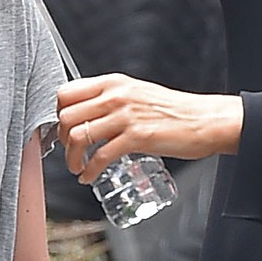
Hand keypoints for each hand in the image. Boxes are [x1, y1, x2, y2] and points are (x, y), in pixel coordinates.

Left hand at [58, 75, 242, 171]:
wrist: (204, 120)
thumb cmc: (174, 111)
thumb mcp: (137, 94)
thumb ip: (112, 100)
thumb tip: (90, 116)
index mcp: (113, 83)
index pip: (66, 93)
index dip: (57, 115)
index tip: (63, 130)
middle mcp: (116, 96)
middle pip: (67, 116)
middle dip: (62, 140)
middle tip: (70, 152)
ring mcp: (125, 116)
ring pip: (79, 136)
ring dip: (72, 158)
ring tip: (78, 168)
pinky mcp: (137, 137)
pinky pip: (100, 156)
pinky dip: (90, 171)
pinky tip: (90, 176)